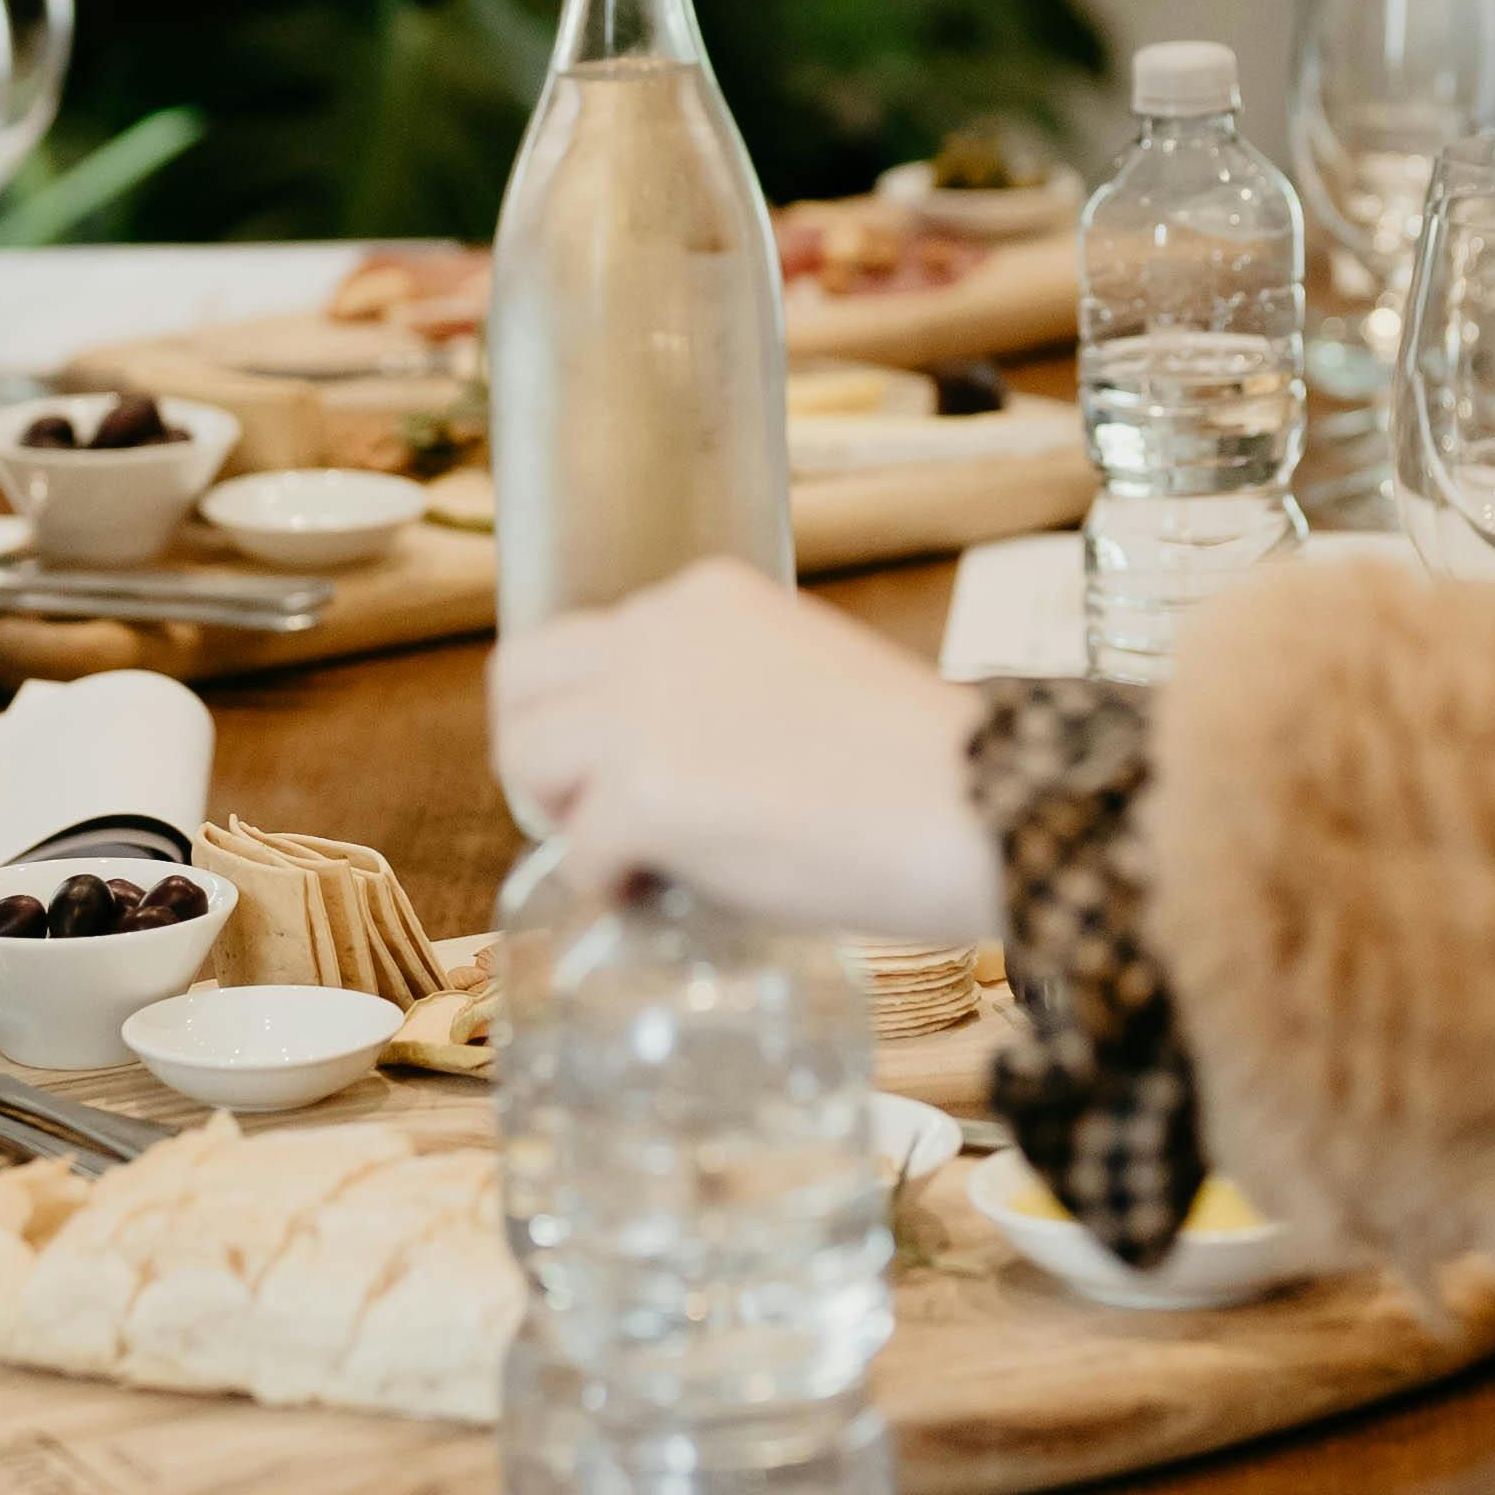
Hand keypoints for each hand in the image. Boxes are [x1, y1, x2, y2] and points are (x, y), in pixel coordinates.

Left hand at [491, 557, 1001, 943]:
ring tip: (635, 861)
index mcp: (704, 596)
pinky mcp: (645, 794)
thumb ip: (718, 691)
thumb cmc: (917, 765)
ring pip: (526, 759)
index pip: (582, 642)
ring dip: (568, 819)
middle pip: (521, 682)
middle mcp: (658, 632)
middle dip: (544, 755)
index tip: (623, 769)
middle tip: (596, 817)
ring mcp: (643, 710)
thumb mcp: (799, 675)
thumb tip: (656, 764)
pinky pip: (579, 855)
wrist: (974, 807)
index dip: (588, 716)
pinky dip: (612, 888)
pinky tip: (668, 898)